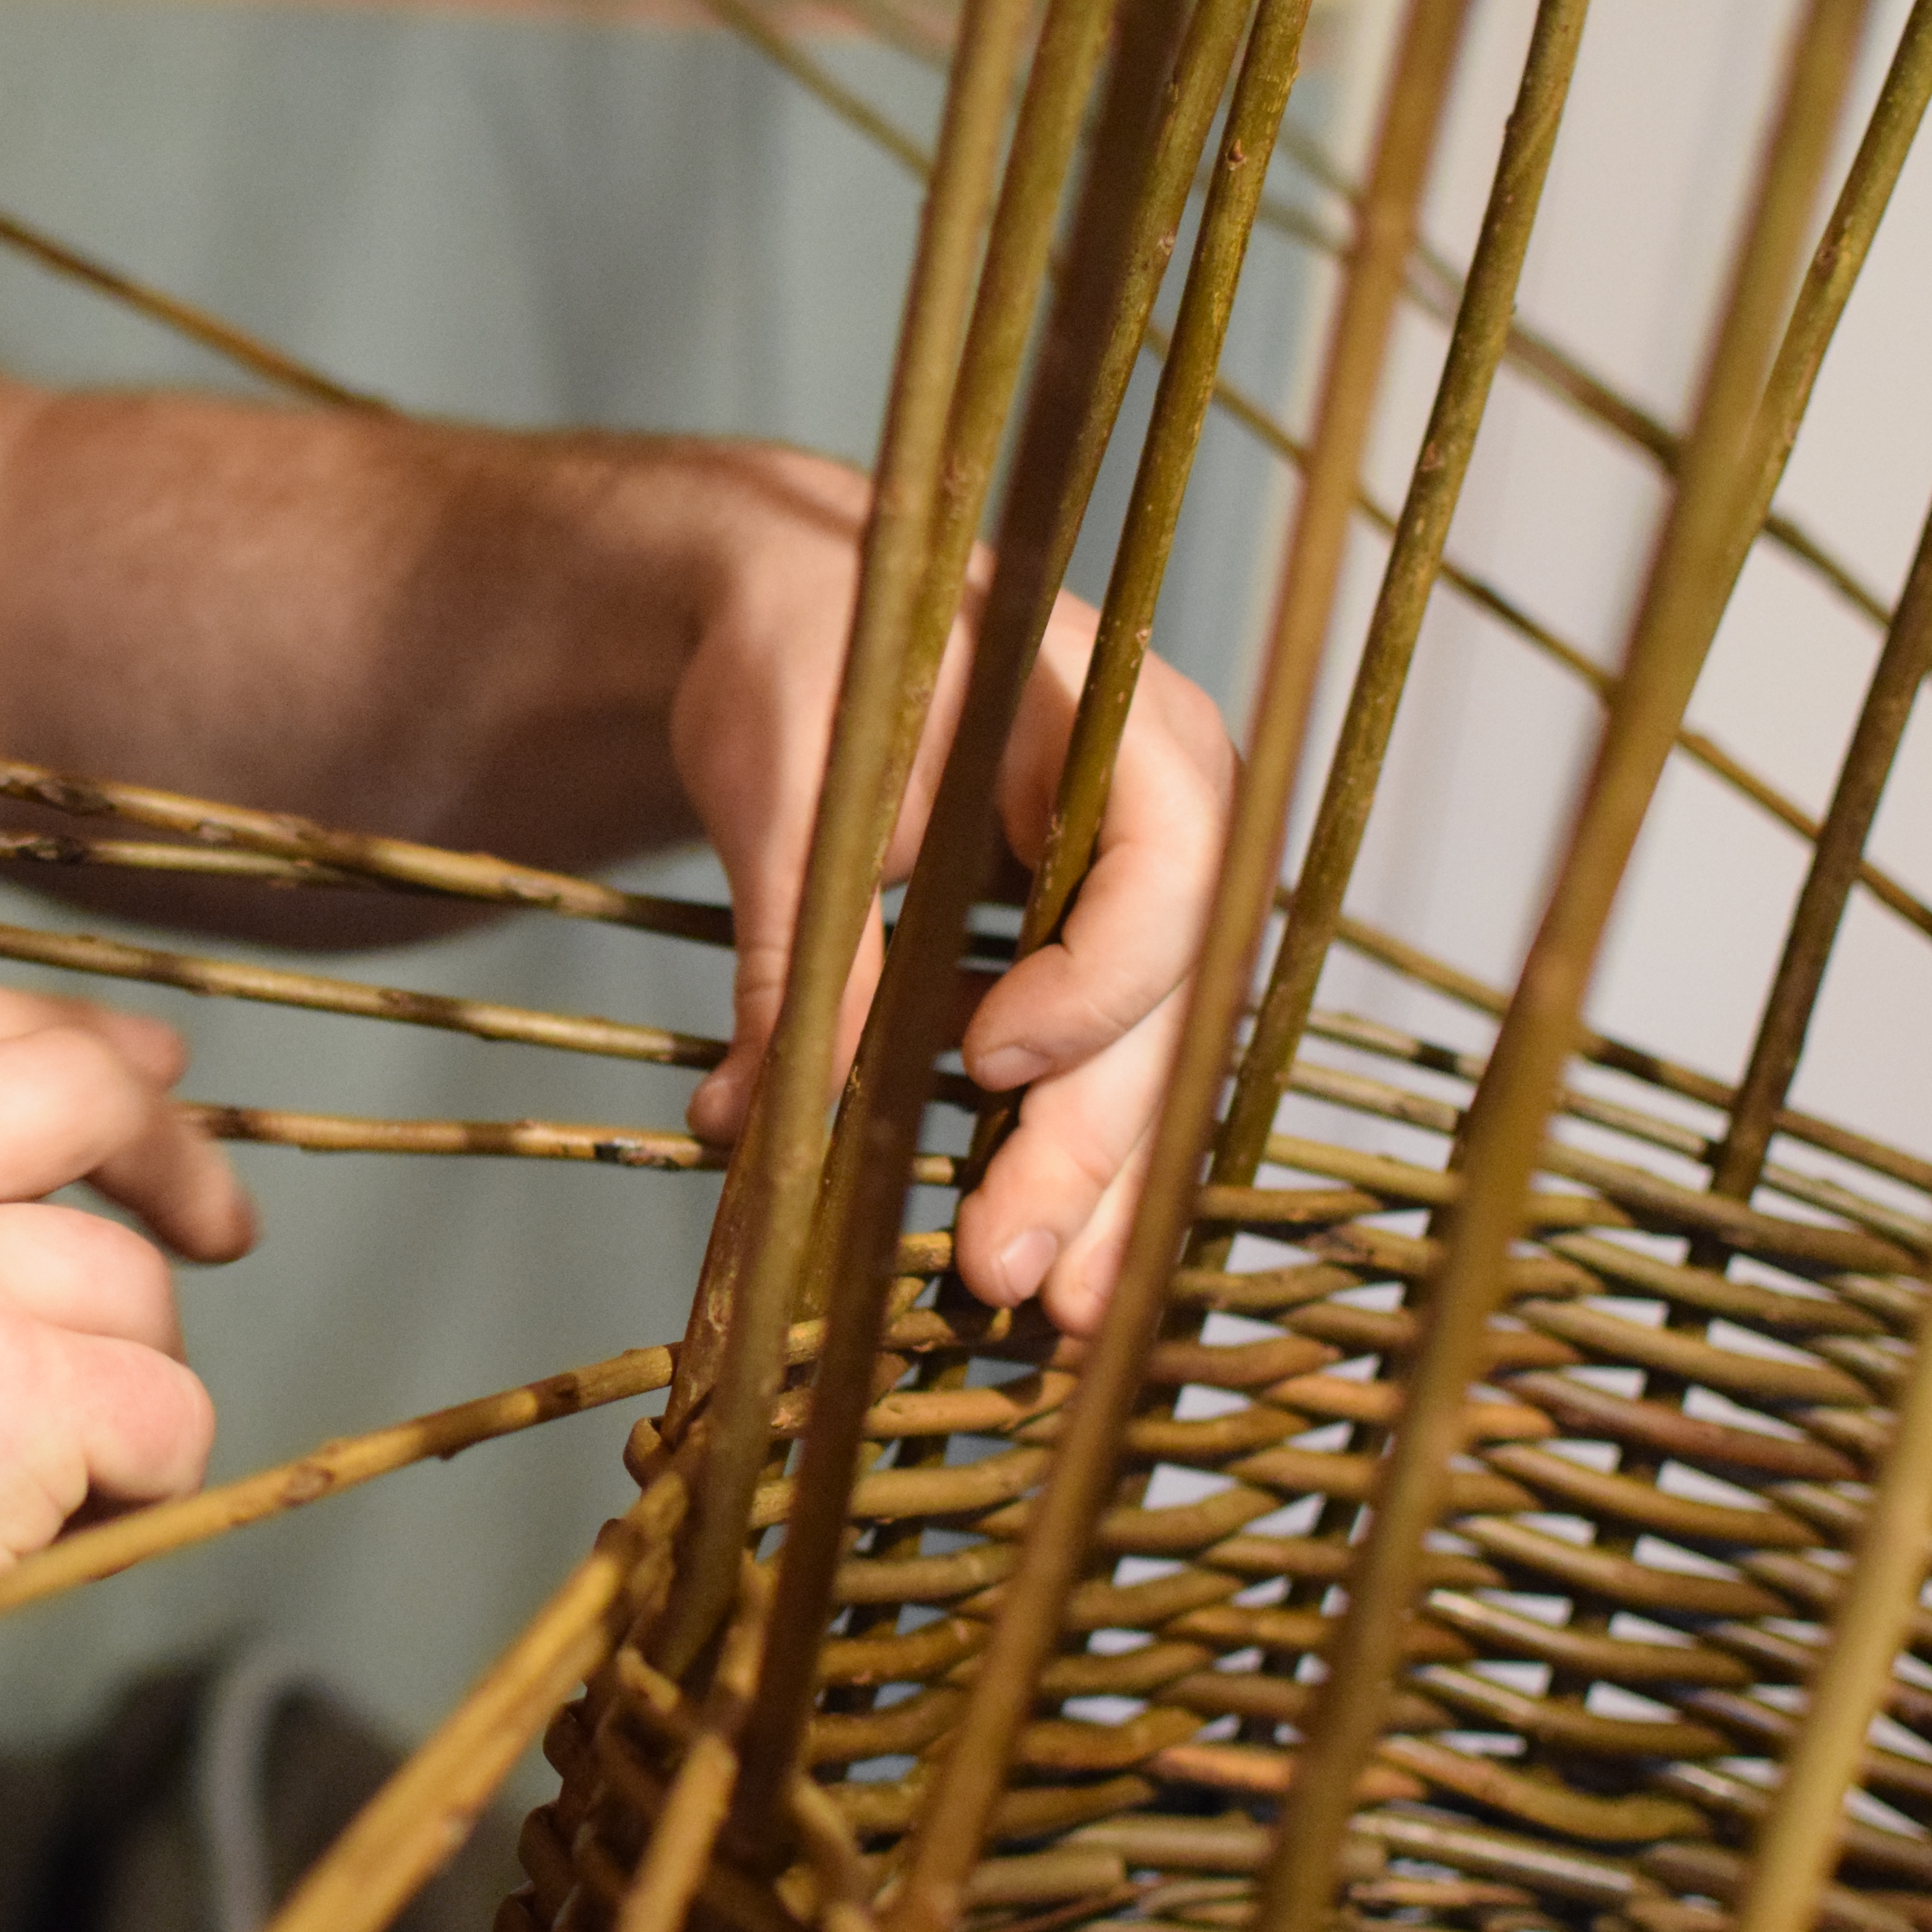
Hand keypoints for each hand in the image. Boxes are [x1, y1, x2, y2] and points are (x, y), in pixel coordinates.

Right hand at [0, 980, 255, 1836]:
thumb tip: (11, 1157)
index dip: (87, 1042)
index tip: (157, 1078)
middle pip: (83, 1090)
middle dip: (177, 1159)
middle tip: (221, 1226)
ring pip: (130, 1283)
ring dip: (117, 1383)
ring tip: (13, 1478)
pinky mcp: (10, 1397)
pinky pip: (164, 1408)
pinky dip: (143, 1478)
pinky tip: (48, 1527)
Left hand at [672, 482, 1233, 1335]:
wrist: (807, 610)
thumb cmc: (807, 647)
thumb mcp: (788, 769)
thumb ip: (800, 924)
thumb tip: (755, 1104)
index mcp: (1121, 720)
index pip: (1167, 870)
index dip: (1091, 985)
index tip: (983, 1063)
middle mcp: (1176, 814)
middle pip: (1168, 1006)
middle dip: (1086, 1150)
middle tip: (1001, 1272)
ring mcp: (1153, 897)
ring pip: (1153, 1067)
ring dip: (1100, 1197)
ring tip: (1047, 1321)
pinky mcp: (1102, 964)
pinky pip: (1111, 1078)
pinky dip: (1075, 1175)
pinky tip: (1049, 1279)